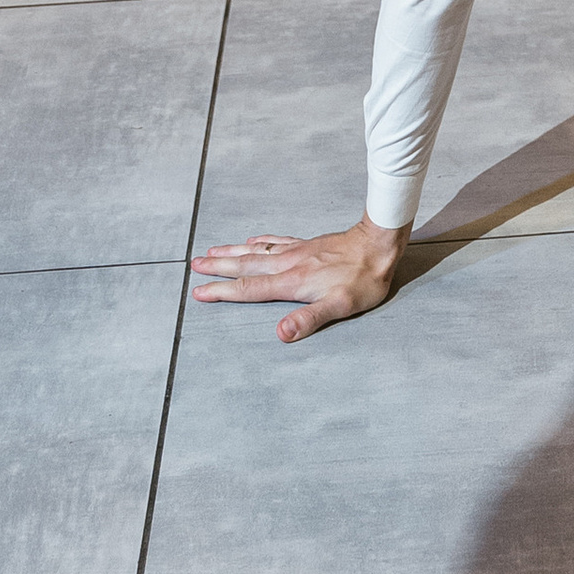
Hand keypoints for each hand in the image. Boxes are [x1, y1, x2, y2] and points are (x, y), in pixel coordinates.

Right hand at [190, 216, 405, 343]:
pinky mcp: (307, 244)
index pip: (250, 288)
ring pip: (256, 250)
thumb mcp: (340, 306)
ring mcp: (297, 251)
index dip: (223, 292)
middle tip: (195, 266)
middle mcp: (288, 263)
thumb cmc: (363, 278)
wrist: (378, 244)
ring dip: (232, 252)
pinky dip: (258, 240)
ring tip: (211, 251)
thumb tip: (281, 334)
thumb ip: (309, 319)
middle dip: (219, 267)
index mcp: (292, 281)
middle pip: (246, 265)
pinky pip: (275, 240)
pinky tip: (252, 238)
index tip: (200, 292)